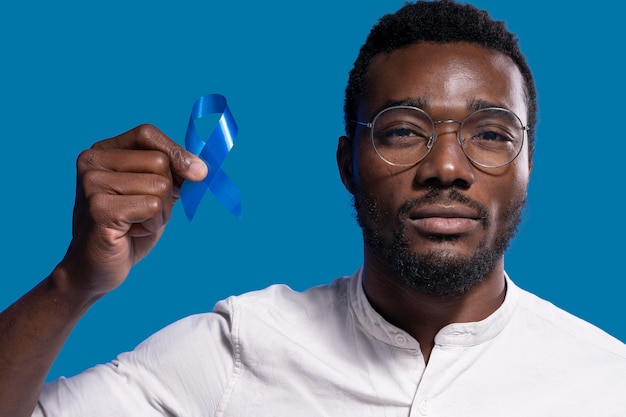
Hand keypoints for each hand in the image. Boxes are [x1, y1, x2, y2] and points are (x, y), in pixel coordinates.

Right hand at [57, 124, 206, 297]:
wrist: (95, 268)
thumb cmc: (128, 228)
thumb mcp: (153, 193)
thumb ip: (172, 173)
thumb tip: (201, 168)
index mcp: (103, 151)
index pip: (147, 133)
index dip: (177, 151)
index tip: (199, 172)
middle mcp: (92, 161)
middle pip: (159, 161)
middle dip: (168, 192)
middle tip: (147, 212)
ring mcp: (92, 184)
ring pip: (160, 185)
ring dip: (161, 212)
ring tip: (137, 223)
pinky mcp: (99, 208)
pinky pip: (152, 206)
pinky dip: (152, 224)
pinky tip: (131, 232)